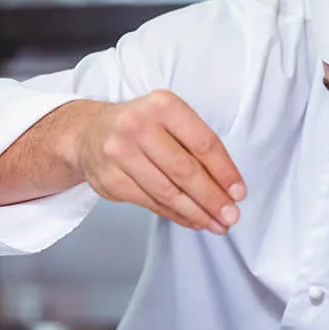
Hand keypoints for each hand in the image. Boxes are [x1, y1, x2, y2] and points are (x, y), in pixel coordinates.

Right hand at [76, 90, 245, 232]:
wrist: (90, 133)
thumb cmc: (141, 127)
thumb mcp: (170, 120)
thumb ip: (197, 146)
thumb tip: (228, 187)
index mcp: (163, 105)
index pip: (203, 143)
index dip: (225, 171)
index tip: (239, 192)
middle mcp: (138, 126)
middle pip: (185, 170)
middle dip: (213, 198)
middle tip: (231, 215)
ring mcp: (120, 153)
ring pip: (168, 191)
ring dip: (197, 212)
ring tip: (217, 223)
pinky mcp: (111, 179)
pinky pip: (151, 203)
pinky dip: (176, 215)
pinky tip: (193, 220)